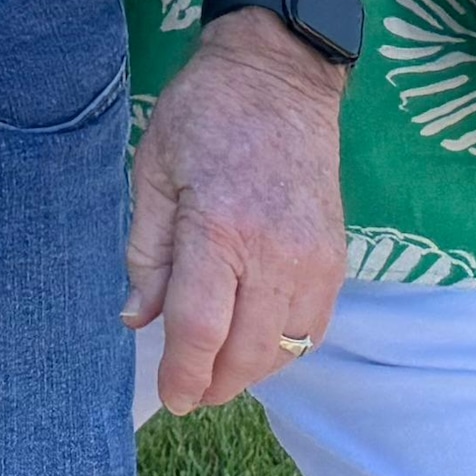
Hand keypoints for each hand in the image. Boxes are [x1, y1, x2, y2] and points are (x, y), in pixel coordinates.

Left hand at [123, 26, 346, 413]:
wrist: (279, 79)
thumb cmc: (203, 117)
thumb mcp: (153, 172)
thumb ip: (146, 252)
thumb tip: (137, 320)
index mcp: (219, 228)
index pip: (200, 328)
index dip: (182, 372)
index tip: (169, 396)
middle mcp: (275, 253)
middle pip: (248, 353)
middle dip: (215, 384)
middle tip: (188, 392)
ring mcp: (315, 261)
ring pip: (286, 350)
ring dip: (250, 372)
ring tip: (216, 371)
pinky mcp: (337, 261)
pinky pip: (314, 328)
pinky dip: (283, 348)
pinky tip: (255, 342)